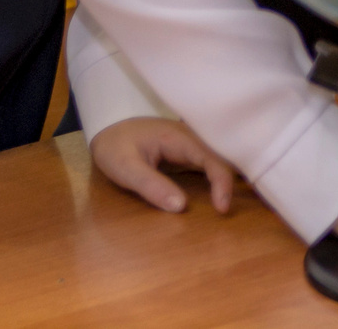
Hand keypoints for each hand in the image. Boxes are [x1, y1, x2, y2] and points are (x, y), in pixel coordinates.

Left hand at [91, 117, 237, 214]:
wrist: (107, 127)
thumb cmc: (114, 146)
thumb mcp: (125, 168)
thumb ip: (151, 186)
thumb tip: (182, 207)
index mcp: (178, 138)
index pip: (211, 159)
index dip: (222, 183)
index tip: (222, 209)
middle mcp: (189, 138)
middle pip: (220, 158)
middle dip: (230, 183)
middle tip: (229, 210)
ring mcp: (188, 145)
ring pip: (216, 161)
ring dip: (225, 181)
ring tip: (228, 205)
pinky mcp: (184, 153)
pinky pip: (207, 165)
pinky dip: (216, 179)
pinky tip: (218, 193)